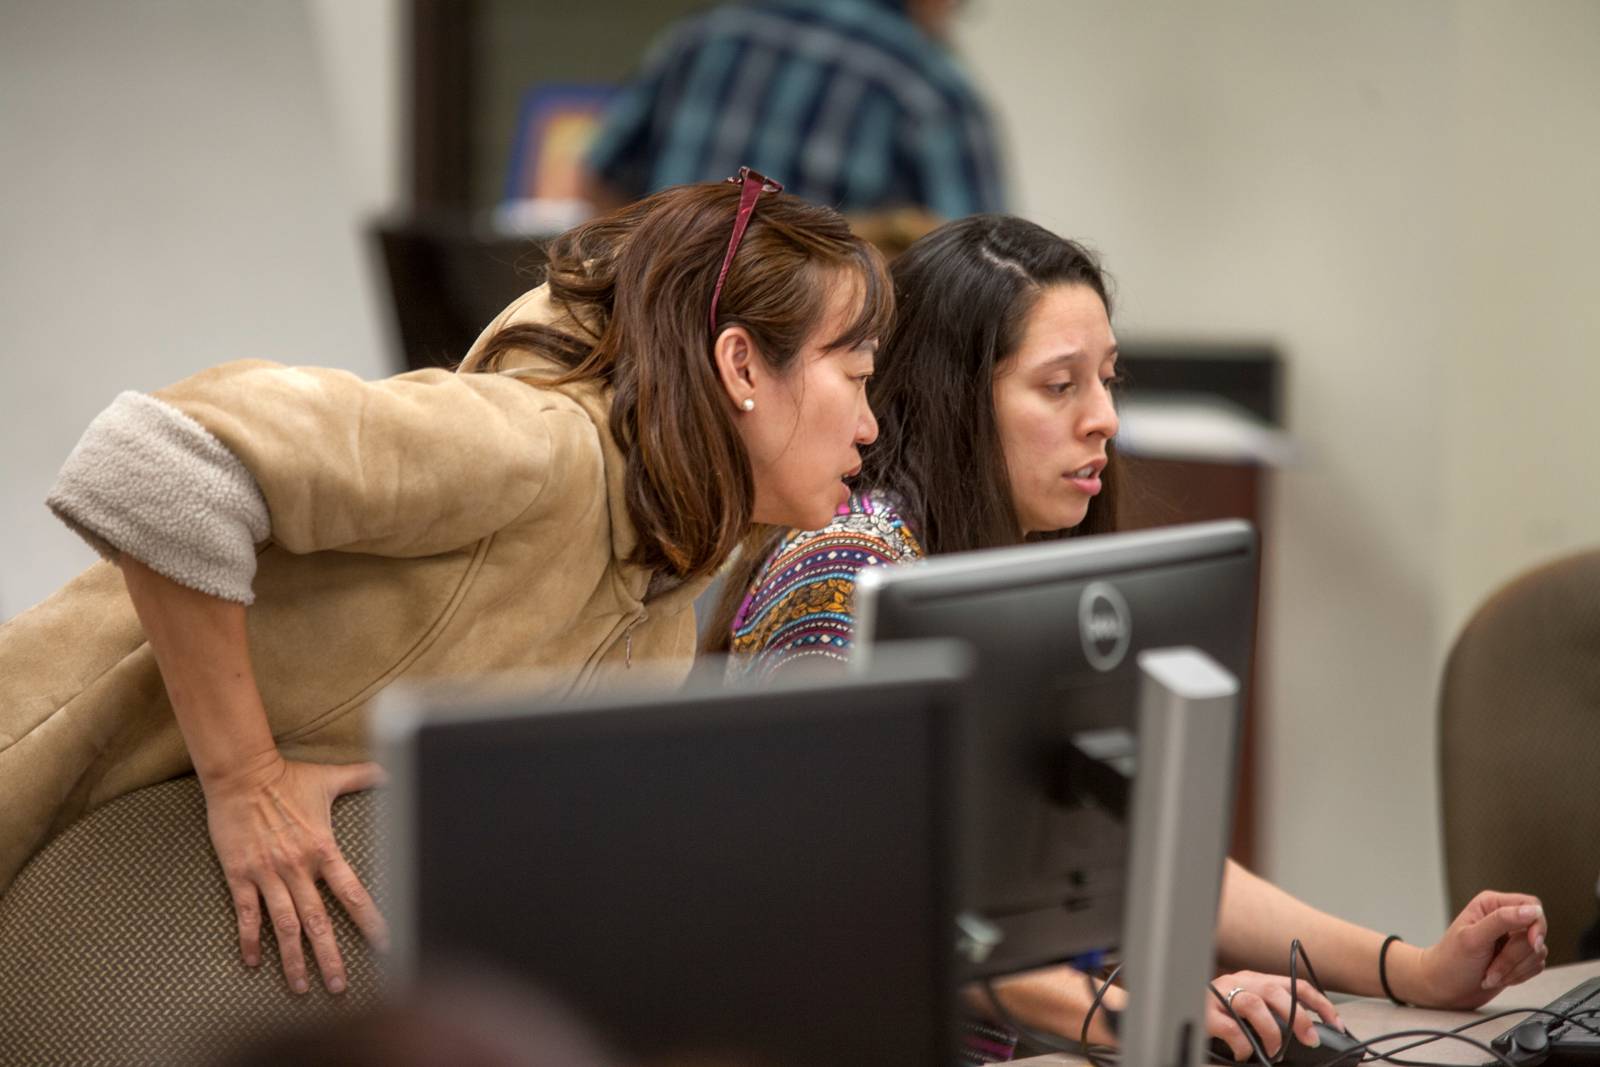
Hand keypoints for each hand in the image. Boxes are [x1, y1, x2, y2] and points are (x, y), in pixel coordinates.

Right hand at [202, 750, 388, 993]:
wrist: (241, 775)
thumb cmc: (286, 777)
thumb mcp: (329, 777)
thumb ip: (361, 777)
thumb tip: (391, 771)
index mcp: (323, 850)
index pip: (353, 893)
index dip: (369, 920)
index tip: (384, 943)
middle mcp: (298, 867)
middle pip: (318, 921)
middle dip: (330, 956)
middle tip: (339, 986)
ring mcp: (268, 874)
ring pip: (284, 926)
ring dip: (293, 959)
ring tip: (301, 987)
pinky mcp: (240, 875)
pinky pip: (247, 914)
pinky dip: (250, 939)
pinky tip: (253, 962)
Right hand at [1207, 970, 1344, 1061]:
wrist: (1177, 1003)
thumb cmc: (1218, 1011)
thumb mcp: (1247, 1008)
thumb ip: (1270, 1015)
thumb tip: (1304, 1036)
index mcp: (1255, 979)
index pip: (1294, 984)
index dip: (1319, 1003)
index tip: (1337, 1024)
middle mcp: (1239, 981)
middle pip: (1274, 990)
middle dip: (1298, 1017)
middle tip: (1309, 1040)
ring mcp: (1220, 994)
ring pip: (1253, 1004)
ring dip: (1270, 1031)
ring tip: (1274, 1051)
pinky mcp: (1205, 1012)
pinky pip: (1229, 1027)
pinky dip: (1242, 1044)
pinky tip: (1244, 1053)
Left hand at [1416, 891, 1547, 1008]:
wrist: (1443, 988)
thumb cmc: (1451, 961)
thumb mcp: (1473, 938)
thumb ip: (1502, 920)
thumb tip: (1533, 910)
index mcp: (1491, 905)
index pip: (1531, 905)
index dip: (1536, 925)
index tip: (1532, 943)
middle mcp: (1504, 919)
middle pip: (1535, 933)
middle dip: (1515, 956)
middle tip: (1492, 967)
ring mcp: (1512, 940)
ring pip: (1537, 952)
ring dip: (1514, 969)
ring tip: (1490, 974)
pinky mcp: (1518, 959)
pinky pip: (1536, 966)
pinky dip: (1519, 976)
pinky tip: (1498, 978)